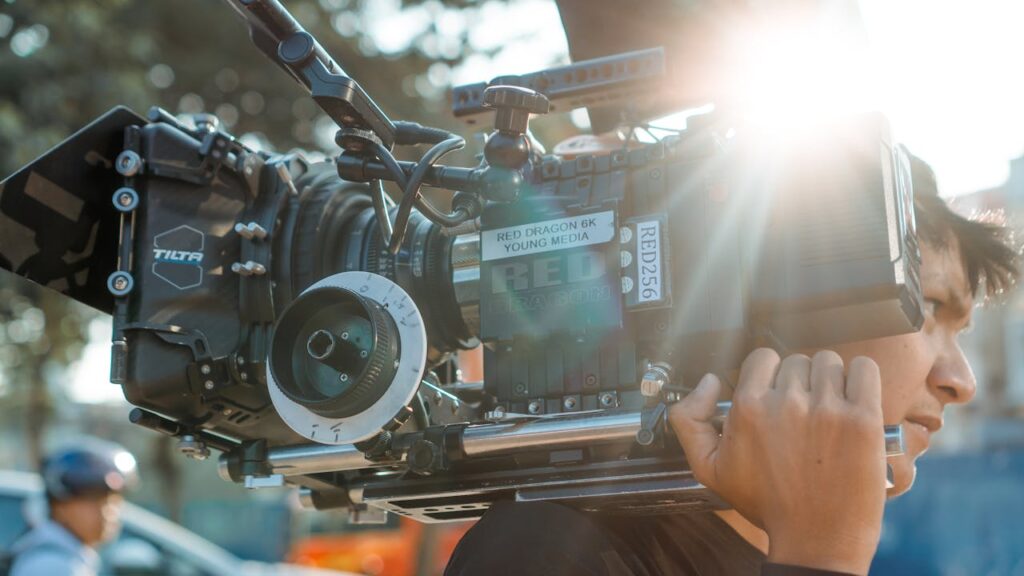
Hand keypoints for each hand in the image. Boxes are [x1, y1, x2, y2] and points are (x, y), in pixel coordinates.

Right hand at [668, 349, 886, 574]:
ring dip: (830, 380)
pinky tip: (854, 400)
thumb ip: (688, 420)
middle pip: (798, 360)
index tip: (777, 397)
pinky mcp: (863, 419)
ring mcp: (827, 410)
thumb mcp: (708, 469)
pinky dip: (860, 378)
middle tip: (804, 413)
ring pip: (829, 362)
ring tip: (829, 410)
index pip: (763, 358)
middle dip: (800, 382)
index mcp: (748, 408)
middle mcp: (786, 403)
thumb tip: (710, 381)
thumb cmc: (766, 505)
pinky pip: (863, 370)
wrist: (815, 539)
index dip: (770, 375)